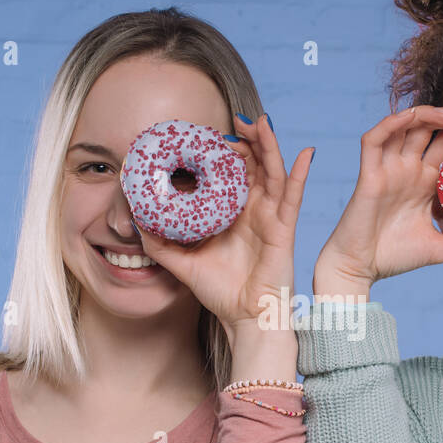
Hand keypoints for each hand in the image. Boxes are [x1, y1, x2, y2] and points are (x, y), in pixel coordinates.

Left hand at [133, 112, 313, 336]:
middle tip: (232, 122)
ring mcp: (271, 217)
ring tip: (260, 122)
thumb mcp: (182, 262)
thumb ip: (160, 242)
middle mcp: (254, 210)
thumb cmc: (221, 293)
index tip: (205, 135)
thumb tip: (137, 220)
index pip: (230, 174)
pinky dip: (300, 173)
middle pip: (254, 165)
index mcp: (234, 214)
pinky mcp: (284, 228)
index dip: (222, 153)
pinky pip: (293, 196)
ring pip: (273, 171)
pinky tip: (305, 153)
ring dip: (268, 145)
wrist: (244, 319)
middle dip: (245, 141)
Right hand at [314, 105, 442, 298]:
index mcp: (424, 182)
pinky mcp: (368, 173)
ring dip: (430, 114)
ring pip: (406, 125)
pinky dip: (392, 123)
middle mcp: (407, 169)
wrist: (360, 269)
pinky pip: (375, 138)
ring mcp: (388, 168)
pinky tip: (413, 118)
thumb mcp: (442, 249)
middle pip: (432, 129)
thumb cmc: (395, 258)